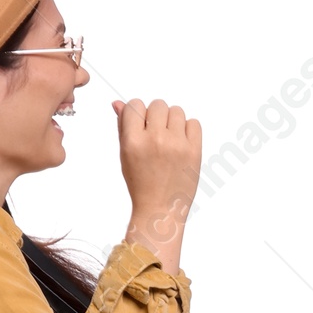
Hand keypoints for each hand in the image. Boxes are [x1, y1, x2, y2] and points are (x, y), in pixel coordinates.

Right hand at [113, 98, 201, 273]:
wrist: (160, 209)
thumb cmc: (141, 183)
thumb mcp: (126, 155)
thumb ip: (123, 127)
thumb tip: (118, 103)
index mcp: (133, 142)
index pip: (134, 105)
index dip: (137, 114)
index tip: (140, 126)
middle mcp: (154, 139)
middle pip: (158, 104)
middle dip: (156, 117)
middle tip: (155, 136)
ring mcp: (176, 143)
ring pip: (176, 110)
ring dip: (172, 122)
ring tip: (168, 142)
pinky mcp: (194, 148)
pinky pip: (193, 122)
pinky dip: (187, 131)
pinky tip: (180, 146)